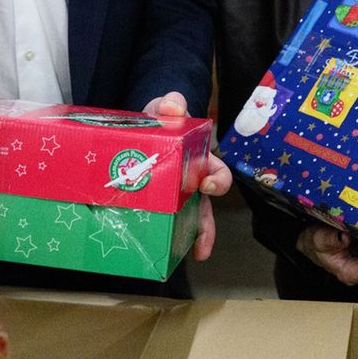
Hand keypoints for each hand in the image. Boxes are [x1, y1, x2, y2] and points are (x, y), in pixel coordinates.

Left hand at [141, 91, 228, 259]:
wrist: (141, 130)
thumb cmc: (160, 122)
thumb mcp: (162, 111)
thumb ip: (168, 106)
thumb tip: (173, 104)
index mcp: (197, 158)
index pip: (216, 171)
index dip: (216, 179)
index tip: (206, 184)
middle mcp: (192, 180)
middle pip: (206, 204)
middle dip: (209, 218)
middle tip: (201, 232)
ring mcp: (177, 195)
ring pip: (193, 218)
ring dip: (198, 234)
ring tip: (199, 252)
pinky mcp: (161, 205)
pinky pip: (171, 224)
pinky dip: (172, 238)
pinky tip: (169, 254)